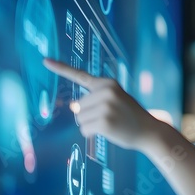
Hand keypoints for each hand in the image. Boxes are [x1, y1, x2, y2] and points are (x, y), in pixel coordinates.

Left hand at [43, 58, 157, 150]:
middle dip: (88, 115)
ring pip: (79, 119)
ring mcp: (105, 106)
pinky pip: (84, 130)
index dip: (60, 68)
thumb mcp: (116, 98)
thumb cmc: (130, 115)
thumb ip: (95, 98)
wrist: (149, 130)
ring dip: (90, 125)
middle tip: (110, 117)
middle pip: (77, 106)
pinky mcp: (104, 122)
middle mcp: (106, 92)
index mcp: (107, 83)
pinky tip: (108, 131)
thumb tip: (74, 107)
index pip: (80, 75)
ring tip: (110, 123)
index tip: (45, 61)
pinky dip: (91, 134)